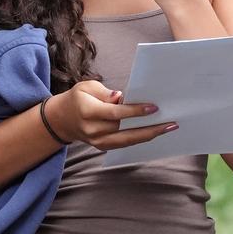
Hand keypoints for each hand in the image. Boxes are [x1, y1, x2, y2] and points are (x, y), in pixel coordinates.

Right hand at [44, 80, 177, 150]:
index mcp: (88, 112)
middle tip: (170, 123)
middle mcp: (93, 129)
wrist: (62, 119)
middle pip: (124, 129)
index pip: (115, 113)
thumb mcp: (86, 87)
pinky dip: (141, 139)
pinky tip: (156, 133)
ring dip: (149, 135)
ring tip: (168, 128)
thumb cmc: (78, 98)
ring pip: (127, 140)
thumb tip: (121, 98)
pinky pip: (125, 144)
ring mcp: (97, 141)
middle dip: (148, 126)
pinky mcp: (103, 146)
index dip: (134, 111)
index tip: (153, 108)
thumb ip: (105, 92)